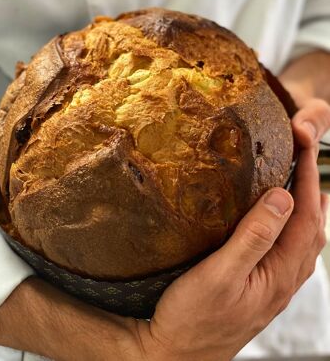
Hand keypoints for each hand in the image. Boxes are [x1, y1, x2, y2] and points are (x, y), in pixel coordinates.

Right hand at [135, 101, 329, 360]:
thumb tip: (282, 198)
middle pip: (311, 227)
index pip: (305, 216)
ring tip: (298, 184)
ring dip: (304, 209)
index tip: (303, 147)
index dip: (306, 178)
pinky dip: (290, 227)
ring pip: (301, 240)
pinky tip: (277, 223)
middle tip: (303, 159)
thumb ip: (254, 237)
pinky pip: (286, 251)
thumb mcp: (221, 276)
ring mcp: (272, 285)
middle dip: (311, 189)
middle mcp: (283, 279)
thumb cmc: (193, 319)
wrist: (176, 354)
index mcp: (278, 273)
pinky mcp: (258, 288)